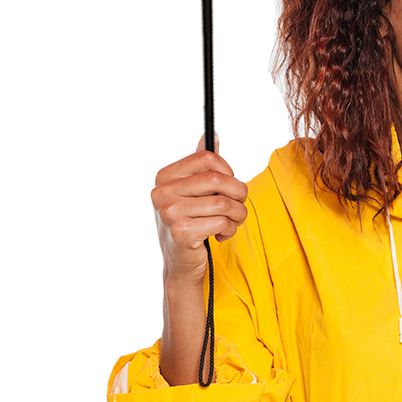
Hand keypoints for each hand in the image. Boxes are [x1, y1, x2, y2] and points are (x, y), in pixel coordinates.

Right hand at [151, 134, 248, 284]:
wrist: (180, 265)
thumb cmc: (190, 224)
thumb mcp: (192, 192)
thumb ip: (200, 165)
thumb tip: (211, 135)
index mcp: (164, 177)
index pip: (207, 158)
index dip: (228, 171)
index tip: (229, 184)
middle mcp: (162, 193)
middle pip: (218, 179)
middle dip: (239, 193)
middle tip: (239, 205)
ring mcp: (169, 213)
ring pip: (223, 202)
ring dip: (237, 214)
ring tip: (232, 222)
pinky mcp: (180, 233)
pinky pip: (221, 222)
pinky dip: (230, 229)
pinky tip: (220, 235)